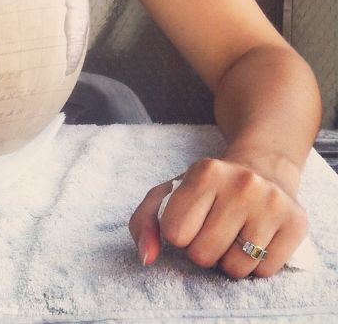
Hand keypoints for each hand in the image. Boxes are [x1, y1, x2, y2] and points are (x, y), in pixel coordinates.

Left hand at [129, 156, 307, 277]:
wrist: (262, 168)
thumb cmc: (208, 189)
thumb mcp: (170, 193)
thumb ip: (144, 222)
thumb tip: (147, 258)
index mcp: (205, 172)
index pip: (175, 232)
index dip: (177, 234)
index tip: (188, 221)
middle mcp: (241, 184)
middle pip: (203, 254)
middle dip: (201, 250)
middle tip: (211, 231)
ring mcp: (272, 203)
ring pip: (235, 268)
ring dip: (228, 261)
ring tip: (232, 237)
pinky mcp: (296, 223)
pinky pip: (265, 272)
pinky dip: (255, 266)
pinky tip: (255, 241)